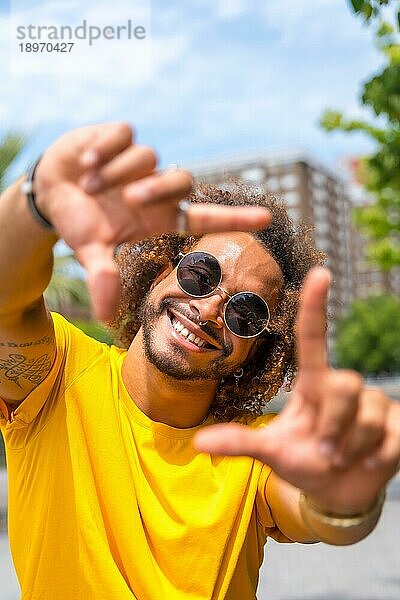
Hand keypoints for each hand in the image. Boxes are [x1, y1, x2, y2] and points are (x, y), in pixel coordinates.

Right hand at [34, 122, 270, 320]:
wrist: (50, 190)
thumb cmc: (78, 223)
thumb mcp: (90, 251)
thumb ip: (102, 277)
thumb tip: (106, 317)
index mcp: (157, 217)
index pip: (204, 217)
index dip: (235, 219)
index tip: (268, 218)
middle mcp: (155, 188)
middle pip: (182, 180)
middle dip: (155, 189)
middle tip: (127, 201)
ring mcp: (140, 162)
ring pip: (147, 157)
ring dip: (115, 173)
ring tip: (89, 185)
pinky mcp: (121, 135)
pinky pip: (124, 134)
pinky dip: (102, 150)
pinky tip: (85, 163)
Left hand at [195, 267, 399, 514]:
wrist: (338, 492)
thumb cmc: (303, 462)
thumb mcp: (272, 452)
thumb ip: (240, 443)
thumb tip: (198, 442)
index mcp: (312, 385)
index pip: (313, 339)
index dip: (315, 306)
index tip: (318, 273)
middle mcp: (343, 387)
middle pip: (345, 384)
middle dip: (333, 425)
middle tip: (325, 452)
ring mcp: (373, 404)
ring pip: (368, 415)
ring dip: (351, 446)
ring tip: (342, 458)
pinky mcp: (397, 424)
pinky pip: (391, 435)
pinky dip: (376, 457)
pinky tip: (369, 460)